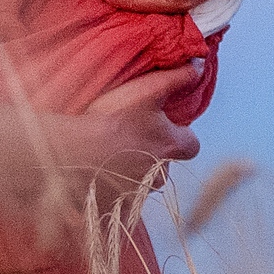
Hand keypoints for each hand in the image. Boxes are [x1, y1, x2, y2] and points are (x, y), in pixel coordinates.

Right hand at [55, 66, 199, 188]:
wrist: (74, 152)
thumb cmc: (113, 118)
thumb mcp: (148, 89)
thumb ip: (178, 78)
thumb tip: (200, 65)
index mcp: (171, 148)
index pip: (192, 145)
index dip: (180, 135)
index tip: (163, 126)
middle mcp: (160, 175)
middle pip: (164, 164)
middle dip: (152, 154)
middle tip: (128, 137)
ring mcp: (137, 194)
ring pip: (141, 182)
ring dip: (130, 170)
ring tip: (108, 154)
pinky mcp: (115, 207)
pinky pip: (118, 199)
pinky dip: (111, 188)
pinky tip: (96, 174)